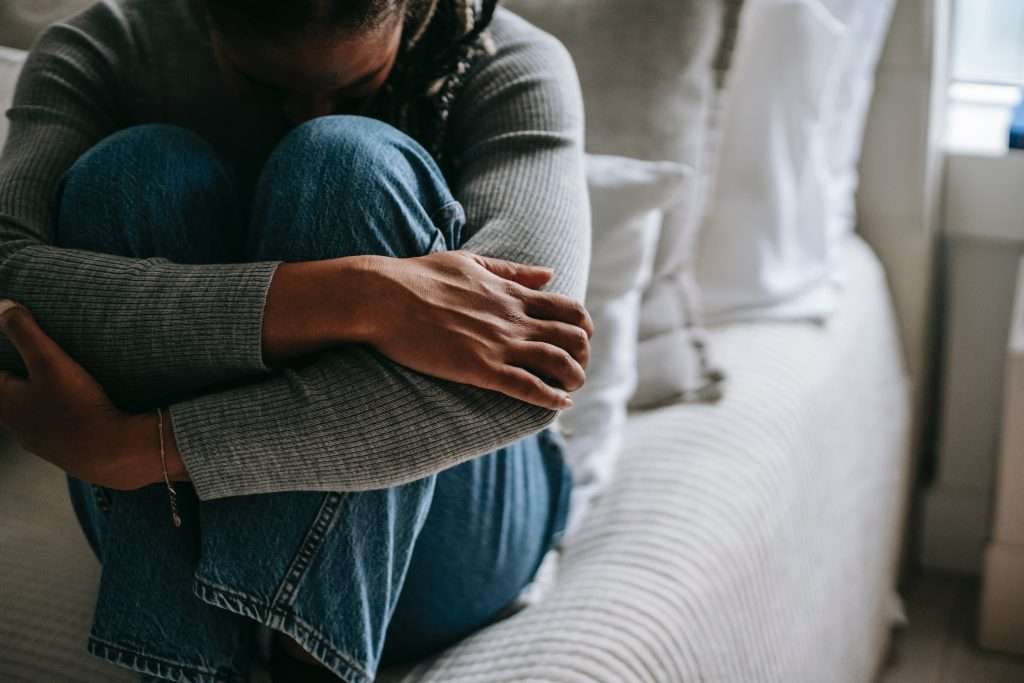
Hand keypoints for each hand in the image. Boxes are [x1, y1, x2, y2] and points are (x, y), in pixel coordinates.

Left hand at [0, 300, 141, 489]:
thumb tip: (2, 307)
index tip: (10, 350)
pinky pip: (53, 430)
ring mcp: (39, 442)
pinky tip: (77, 410)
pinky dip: (58, 417)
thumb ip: (24, 332)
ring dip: (38, 401)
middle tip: (31, 365)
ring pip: (30, 416)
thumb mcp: (50, 361)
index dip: (3, 360)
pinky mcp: (63, 452)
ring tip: (56, 385)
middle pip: (7, 398)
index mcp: (4, 403)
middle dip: (16, 381)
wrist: (111, 453)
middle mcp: (16, 426)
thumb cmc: (76, 407)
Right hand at [357, 251, 592, 409]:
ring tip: (572, 389)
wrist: (384, 297)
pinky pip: (527, 386)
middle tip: (576, 368)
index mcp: (512, 294)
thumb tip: (549, 274)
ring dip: (573, 378)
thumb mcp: (472, 262)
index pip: (569, 309)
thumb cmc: (419, 277)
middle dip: (583, 355)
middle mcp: (514, 318)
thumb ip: (513, 271)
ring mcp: (499, 344)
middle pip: (572, 338)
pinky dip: (550, 397)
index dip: (583, 327)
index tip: (580, 339)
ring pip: (558, 363)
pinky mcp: (480, 368)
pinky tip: (559, 404)